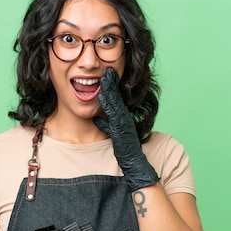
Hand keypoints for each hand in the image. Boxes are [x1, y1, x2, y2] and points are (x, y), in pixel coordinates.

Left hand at [94, 67, 158, 191]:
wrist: (133, 161)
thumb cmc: (124, 148)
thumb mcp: (112, 133)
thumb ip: (105, 125)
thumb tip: (96, 119)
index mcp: (122, 116)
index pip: (116, 98)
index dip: (111, 86)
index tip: (107, 74)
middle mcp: (124, 115)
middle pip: (117, 96)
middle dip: (111, 82)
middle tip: (107, 69)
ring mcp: (123, 120)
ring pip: (115, 101)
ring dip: (109, 88)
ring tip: (104, 76)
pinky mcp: (121, 126)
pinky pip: (114, 112)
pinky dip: (108, 102)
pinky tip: (102, 94)